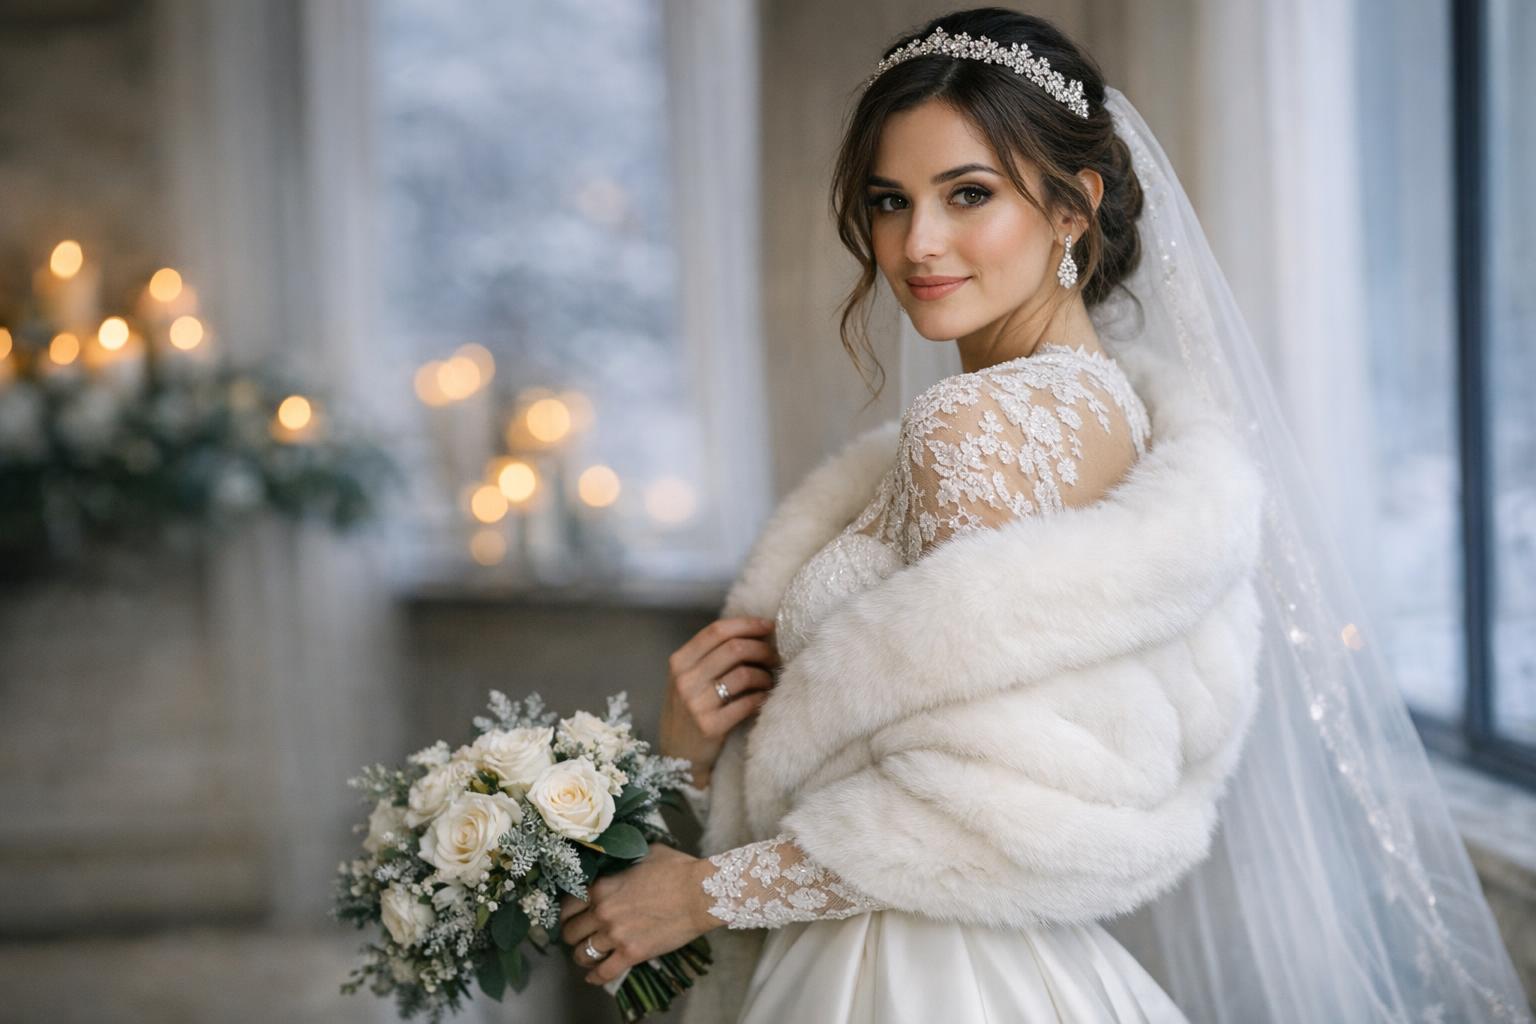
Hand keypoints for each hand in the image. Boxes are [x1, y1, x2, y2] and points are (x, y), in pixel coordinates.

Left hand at [557, 843, 720, 985]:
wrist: (701, 893)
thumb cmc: (677, 869)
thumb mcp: (645, 853)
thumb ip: (625, 863)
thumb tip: (622, 861)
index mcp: (602, 887)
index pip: (567, 906)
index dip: (568, 914)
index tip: (572, 917)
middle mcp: (602, 912)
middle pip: (570, 933)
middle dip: (573, 935)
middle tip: (579, 936)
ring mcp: (616, 935)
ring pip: (582, 954)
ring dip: (583, 956)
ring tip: (587, 956)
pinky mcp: (632, 954)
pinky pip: (604, 972)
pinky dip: (595, 977)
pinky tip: (594, 976)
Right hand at [659, 616, 779, 787]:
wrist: (677, 757)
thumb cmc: (689, 712)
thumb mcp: (687, 680)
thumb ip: (710, 657)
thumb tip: (753, 634)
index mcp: (679, 662)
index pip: (717, 631)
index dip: (747, 625)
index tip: (768, 626)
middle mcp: (685, 680)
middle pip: (734, 649)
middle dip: (762, 649)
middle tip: (775, 656)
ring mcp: (696, 704)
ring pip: (745, 674)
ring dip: (765, 675)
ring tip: (769, 680)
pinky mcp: (710, 726)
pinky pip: (747, 702)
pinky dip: (762, 697)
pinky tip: (764, 698)